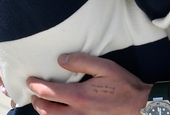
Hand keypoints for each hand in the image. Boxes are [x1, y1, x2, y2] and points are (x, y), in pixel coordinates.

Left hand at [27, 53, 150, 114]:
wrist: (140, 107)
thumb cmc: (124, 85)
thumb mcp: (105, 67)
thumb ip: (82, 61)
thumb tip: (61, 60)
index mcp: (79, 96)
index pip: (49, 92)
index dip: (35, 85)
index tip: (29, 80)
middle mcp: (77, 113)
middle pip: (47, 111)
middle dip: (37, 102)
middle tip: (33, 93)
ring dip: (45, 112)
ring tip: (43, 103)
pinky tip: (60, 111)